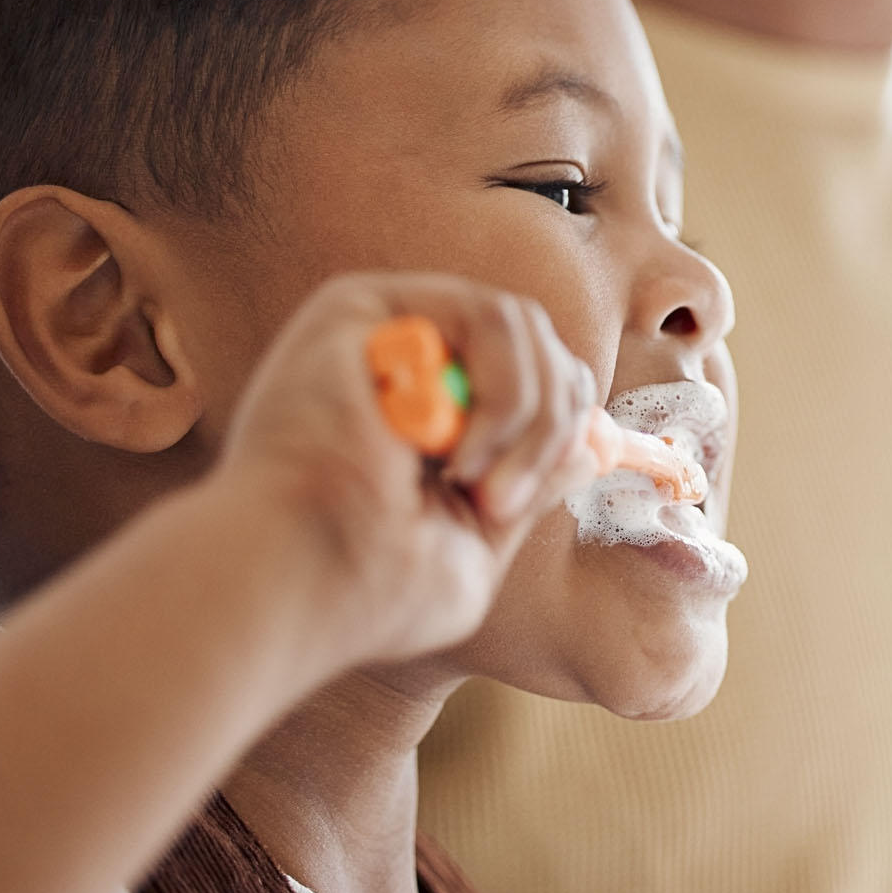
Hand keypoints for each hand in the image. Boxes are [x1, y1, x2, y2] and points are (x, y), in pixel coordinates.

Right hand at [210, 273, 602, 668]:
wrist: (299, 581)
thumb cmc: (370, 587)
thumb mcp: (474, 541)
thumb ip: (530, 486)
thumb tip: (592, 445)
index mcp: (428, 413)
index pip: (537, 379)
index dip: (562, 424)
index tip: (523, 500)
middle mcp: (407, 361)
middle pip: (539, 345)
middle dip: (551, 424)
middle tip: (503, 501)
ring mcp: (385, 327)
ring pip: (521, 325)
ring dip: (526, 413)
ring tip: (478, 481)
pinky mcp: (362, 304)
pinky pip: (486, 313)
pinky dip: (501, 388)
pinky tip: (453, 451)